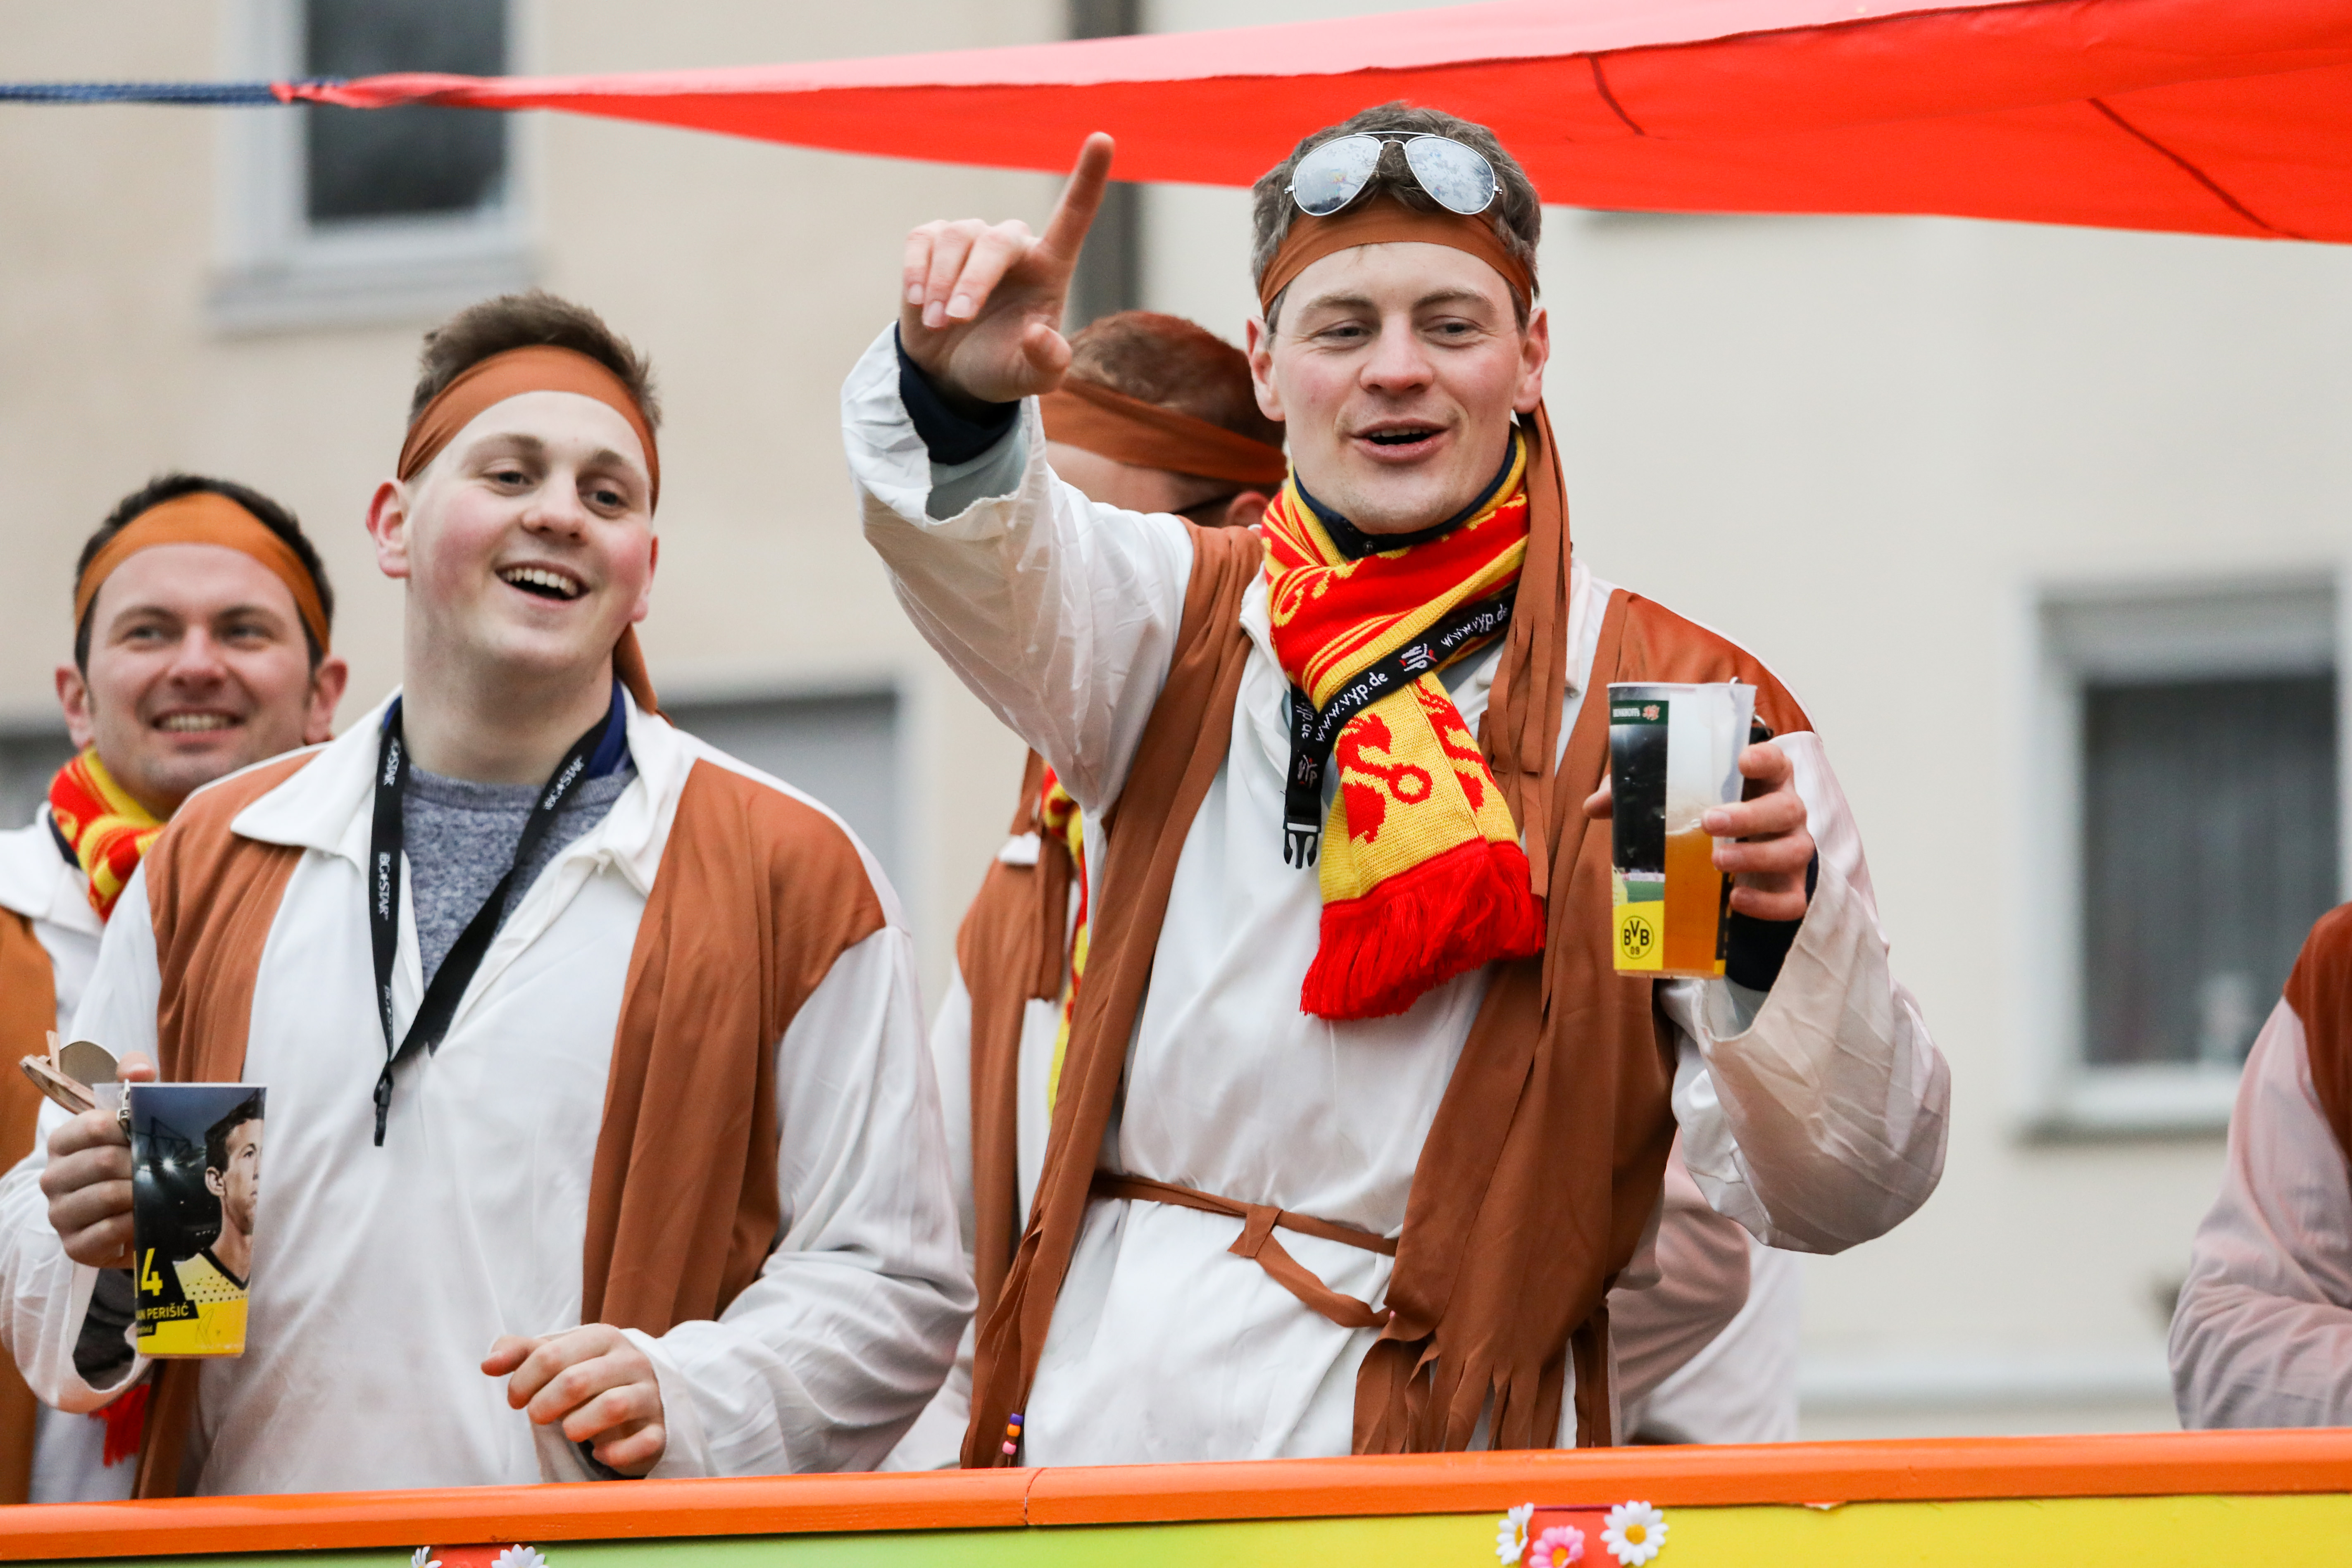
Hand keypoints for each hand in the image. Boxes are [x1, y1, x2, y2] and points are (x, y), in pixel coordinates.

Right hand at [40, 1051, 154, 1268]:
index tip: (152, 1135)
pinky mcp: (74, 1246)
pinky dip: (135, 1223)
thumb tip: (140, 1068)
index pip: (93, 1126)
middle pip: (104, 1162)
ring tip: (161, 1191)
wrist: (126, 1213)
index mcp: (62, 1142)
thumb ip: (132, 1081)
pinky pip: (108, 1232)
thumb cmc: (129, 1159)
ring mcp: (59, 1213)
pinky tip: (148, 1217)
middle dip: (142, 1164)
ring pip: (106, 1196)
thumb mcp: (131, 1117)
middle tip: (166, 1166)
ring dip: (142, 1193)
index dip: (130, 1129)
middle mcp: (52, 1178)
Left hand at [484, 1325, 665, 1476]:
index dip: (521, 1382)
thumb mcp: (555, 1358)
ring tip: (568, 1431)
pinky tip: (599, 1452)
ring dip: (576, 1426)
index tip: (516, 1400)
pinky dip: (614, 1453)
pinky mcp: (659, 1430)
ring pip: (612, 1406)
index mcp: (603, 1337)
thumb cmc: (586, 1376)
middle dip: (543, 1405)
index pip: (549, 1355)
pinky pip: (642, 1443)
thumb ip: (520, 1353)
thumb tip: (487, 1364)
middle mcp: (631, 1361)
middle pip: (575, 1380)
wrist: (638, 1397)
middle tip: (537, 1417)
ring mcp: (649, 1395)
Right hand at [899, 133, 1113, 407]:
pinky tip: (918, 303)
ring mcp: (972, 238)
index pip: (1074, 215)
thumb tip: (1037, 334)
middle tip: (956, 321)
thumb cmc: (1001, 368)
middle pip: (995, 242)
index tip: (1104, 138)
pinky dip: (916, 273)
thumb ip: (1046, 364)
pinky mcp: (932, 241)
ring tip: (939, 325)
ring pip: (955, 239)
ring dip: (941, 287)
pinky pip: (922, 241)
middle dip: (973, 282)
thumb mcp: (1030, 380)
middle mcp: (1015, 245)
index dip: (1088, 177)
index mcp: (1051, 267)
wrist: (951, 374)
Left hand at [1582, 742, 1814, 922]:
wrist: (1735, 862)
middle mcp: (1785, 811)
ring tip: (1716, 861)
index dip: (1764, 758)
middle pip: (1786, 808)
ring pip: (1794, 851)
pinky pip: (1792, 899)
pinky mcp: (1789, 887)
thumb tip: (1594, 805)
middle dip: (1749, 816)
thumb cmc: (1704, 816)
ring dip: (1755, 856)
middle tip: (1709, 822)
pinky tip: (1735, 899)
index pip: (1775, 761)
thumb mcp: (1673, 799)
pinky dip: (1767, 903)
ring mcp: (1791, 849)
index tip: (1741, 760)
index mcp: (1762, 780)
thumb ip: (1639, 792)